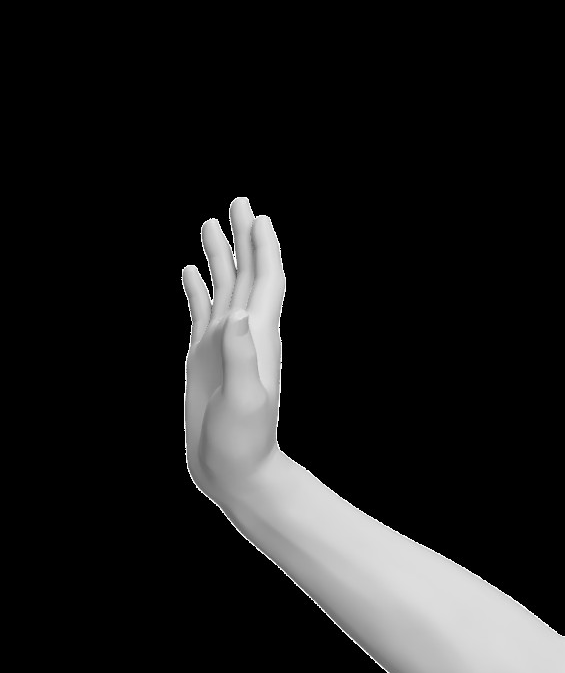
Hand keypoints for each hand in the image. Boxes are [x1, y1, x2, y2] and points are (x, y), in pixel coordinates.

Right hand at [181, 197, 287, 499]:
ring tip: (210, 224)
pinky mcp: (203, 358)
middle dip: (242, 239)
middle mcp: (244, 335)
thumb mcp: (246, 401)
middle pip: (245, 276)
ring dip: (219, 258)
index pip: (265, 283)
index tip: (258, 216)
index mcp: (258, 339)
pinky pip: (200, 312)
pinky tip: (191, 272)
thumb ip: (241, 358)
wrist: (236, 472)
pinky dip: (197, 289)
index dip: (263, 250)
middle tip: (238, 201)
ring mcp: (222, 345)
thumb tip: (239, 316)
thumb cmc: (245, 443)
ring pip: (222, 289)